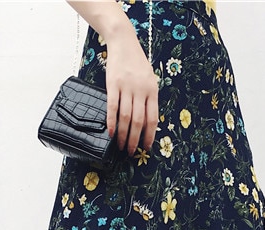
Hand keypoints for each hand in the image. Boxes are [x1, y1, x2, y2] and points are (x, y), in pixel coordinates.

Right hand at [104, 34, 158, 155]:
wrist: (124, 42)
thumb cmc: (137, 63)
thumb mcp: (149, 79)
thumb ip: (149, 98)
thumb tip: (147, 122)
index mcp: (152, 90)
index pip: (153, 119)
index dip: (149, 135)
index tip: (146, 147)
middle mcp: (141, 90)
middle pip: (139, 121)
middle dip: (135, 140)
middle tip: (131, 152)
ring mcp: (126, 88)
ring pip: (126, 117)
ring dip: (123, 135)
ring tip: (121, 146)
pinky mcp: (113, 85)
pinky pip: (112, 108)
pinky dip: (112, 122)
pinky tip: (111, 133)